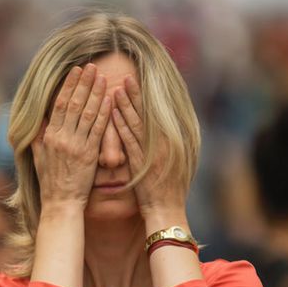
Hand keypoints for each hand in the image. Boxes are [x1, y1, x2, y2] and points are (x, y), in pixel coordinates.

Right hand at [34, 63, 111, 210]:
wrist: (60, 204)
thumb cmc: (50, 182)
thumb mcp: (38, 157)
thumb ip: (39, 137)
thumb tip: (39, 119)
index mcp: (49, 136)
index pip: (59, 104)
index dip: (68, 85)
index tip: (75, 70)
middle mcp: (61, 138)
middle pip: (74, 104)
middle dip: (83, 83)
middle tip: (92, 65)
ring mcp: (76, 145)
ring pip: (87, 113)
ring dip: (95, 93)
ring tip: (102, 76)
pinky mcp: (89, 155)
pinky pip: (98, 130)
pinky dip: (104, 113)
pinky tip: (110, 99)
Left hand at [111, 74, 186, 217]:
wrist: (166, 209)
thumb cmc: (169, 189)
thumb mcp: (175, 163)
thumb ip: (169, 145)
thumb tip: (162, 129)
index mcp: (170, 142)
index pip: (155, 114)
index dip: (144, 98)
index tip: (135, 82)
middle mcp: (163, 144)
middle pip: (147, 114)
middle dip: (135, 94)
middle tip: (125, 77)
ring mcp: (152, 152)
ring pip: (137, 123)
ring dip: (126, 106)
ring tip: (116, 89)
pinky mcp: (142, 162)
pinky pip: (129, 140)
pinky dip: (121, 126)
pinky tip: (112, 114)